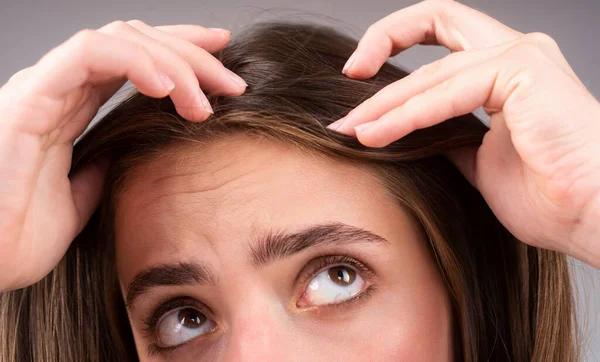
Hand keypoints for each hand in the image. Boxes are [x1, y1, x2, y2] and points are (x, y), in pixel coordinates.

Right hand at [0, 20, 247, 290]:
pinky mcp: (30, 97)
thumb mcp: (80, 202)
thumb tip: (129, 154)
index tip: (223, 67)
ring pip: (119, 39)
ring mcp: (45, 89)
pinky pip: (88, 56)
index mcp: (72, 109)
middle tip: (232, 82)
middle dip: (191, 54)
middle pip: (136, 42)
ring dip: (174, 62)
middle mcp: (61, 90)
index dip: (182, 55)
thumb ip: (103, 170)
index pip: (135, 63)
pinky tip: (166, 88)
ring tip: (206, 99)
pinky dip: (135, 62)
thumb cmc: (16, 238)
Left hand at [327, 0, 599, 267]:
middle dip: (381, 43)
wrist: (592, 219)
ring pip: (433, 71)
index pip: (442, 35)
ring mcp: (521, 57)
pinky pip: (448, 92)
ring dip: (386, 102)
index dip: (397, 43)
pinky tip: (377, 133)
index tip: (360, 77)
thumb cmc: (548, 197)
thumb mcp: (477, 161)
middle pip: (435, 19)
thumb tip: (405, 133)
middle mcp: (515, 53)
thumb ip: (445, 137)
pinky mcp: (524, 71)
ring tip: (351, 129)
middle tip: (346, 78)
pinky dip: (408, 115)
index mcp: (505, 71)